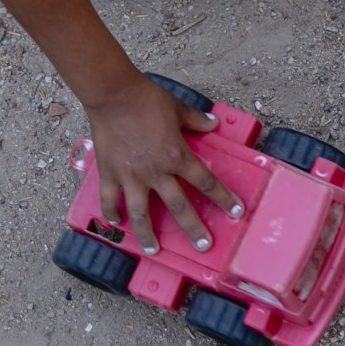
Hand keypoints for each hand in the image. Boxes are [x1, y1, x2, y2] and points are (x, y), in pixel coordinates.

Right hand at [82, 72, 242, 254]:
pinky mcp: (109, 173)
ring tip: (154, 251)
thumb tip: (213, 124)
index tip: (236, 212)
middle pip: (178, 206)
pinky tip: (115, 225)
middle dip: (193, 229)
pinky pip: (109, 199)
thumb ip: (196, 120)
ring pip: (140, 214)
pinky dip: (111, 213)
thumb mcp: (178, 108)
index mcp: (176, 155)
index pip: (205, 181)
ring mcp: (131, 175)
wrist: (114, 94)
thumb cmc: (147, 99)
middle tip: (203, 246)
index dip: (223, 198)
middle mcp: (156, 171)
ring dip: (147, 235)